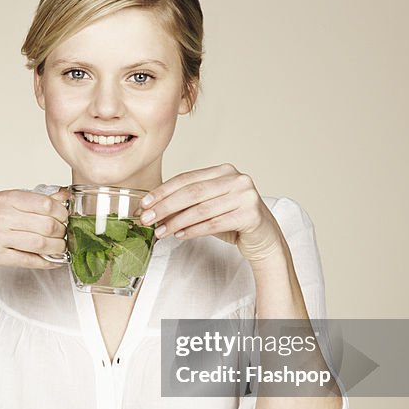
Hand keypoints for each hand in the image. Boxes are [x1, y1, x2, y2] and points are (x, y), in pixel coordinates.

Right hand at [0, 188, 69, 285]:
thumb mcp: (4, 207)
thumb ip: (34, 201)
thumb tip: (64, 194)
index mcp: (4, 198)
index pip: (45, 202)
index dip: (61, 213)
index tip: (64, 219)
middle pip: (46, 223)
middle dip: (61, 233)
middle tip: (63, 237)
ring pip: (40, 243)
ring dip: (56, 249)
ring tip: (59, 250)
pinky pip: (28, 260)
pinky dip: (44, 262)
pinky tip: (50, 261)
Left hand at [140, 164, 286, 263]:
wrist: (263, 238)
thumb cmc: (233, 221)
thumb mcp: (208, 208)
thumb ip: (186, 205)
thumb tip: (153, 210)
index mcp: (224, 171)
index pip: (186, 178)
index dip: (163, 191)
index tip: (144, 203)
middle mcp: (236, 179)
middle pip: (192, 192)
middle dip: (165, 206)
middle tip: (147, 219)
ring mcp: (246, 196)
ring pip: (201, 209)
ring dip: (176, 222)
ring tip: (161, 232)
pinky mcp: (251, 215)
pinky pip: (214, 223)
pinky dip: (193, 230)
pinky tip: (179, 235)